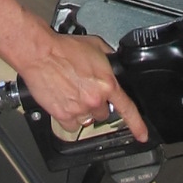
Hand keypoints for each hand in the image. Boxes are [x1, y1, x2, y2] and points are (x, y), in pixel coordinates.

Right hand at [20, 32, 148, 141]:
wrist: (40, 54)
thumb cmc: (63, 48)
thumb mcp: (96, 47)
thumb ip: (109, 60)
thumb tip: (113, 65)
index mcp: (107, 84)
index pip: (128, 109)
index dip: (137, 125)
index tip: (142, 136)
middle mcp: (95, 99)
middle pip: (103, 113)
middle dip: (96, 104)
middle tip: (85, 91)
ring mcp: (79, 109)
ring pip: (87, 119)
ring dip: (82, 110)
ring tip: (72, 93)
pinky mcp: (63, 115)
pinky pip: (72, 126)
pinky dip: (68, 117)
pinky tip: (64, 102)